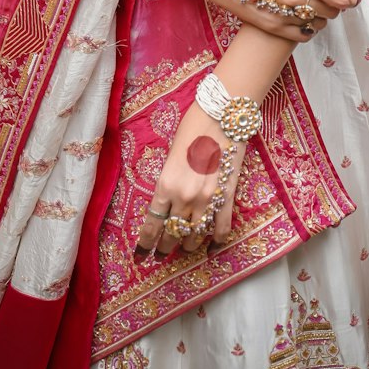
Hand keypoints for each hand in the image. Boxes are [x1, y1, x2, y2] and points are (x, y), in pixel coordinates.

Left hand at [134, 102, 246, 258]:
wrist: (222, 113)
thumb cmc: (192, 126)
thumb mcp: (171, 155)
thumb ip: (169, 180)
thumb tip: (168, 199)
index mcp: (166, 184)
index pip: (152, 224)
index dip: (146, 244)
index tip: (141, 256)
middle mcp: (185, 196)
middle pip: (173, 232)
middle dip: (166, 246)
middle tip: (161, 255)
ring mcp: (207, 198)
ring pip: (196, 234)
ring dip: (189, 245)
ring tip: (185, 249)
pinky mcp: (227, 196)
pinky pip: (221, 226)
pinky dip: (217, 240)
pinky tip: (212, 248)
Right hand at [190, 0, 360, 41]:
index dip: (350, 0)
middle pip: (331, 12)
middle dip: (334, 5)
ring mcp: (284, 15)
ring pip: (318, 24)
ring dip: (320, 16)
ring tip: (308, 4)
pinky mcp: (273, 28)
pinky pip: (303, 36)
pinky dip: (308, 29)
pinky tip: (299, 17)